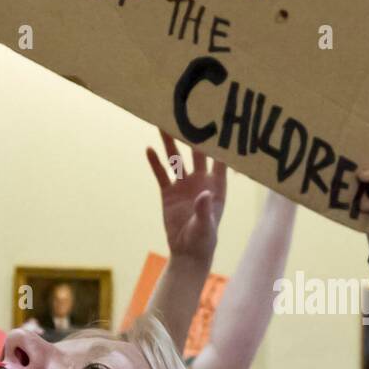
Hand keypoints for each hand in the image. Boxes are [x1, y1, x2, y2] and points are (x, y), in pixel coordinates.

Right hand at [147, 133, 226, 263]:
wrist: (188, 253)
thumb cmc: (204, 240)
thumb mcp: (206, 225)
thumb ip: (204, 209)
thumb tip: (203, 193)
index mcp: (216, 185)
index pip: (220, 159)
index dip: (220, 142)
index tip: (219, 122)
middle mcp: (201, 180)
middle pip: (196, 152)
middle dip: (192, 134)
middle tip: (186, 115)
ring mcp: (184, 185)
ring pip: (176, 159)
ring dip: (169, 143)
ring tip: (162, 124)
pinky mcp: (169, 193)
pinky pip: (161, 174)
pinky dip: (155, 163)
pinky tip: (149, 149)